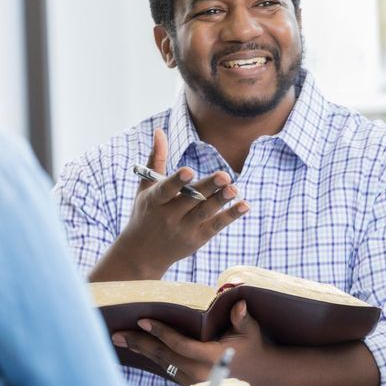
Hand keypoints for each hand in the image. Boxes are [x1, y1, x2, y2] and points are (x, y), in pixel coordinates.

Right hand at [90, 129, 248, 281]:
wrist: (141, 254)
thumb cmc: (144, 213)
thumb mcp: (144, 188)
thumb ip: (156, 159)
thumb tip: (160, 131)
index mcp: (154, 201)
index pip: (166, 190)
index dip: (177, 181)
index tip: (188, 171)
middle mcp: (168, 216)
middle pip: (191, 200)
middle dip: (208, 188)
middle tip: (225, 176)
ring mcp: (184, 229)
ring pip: (205, 213)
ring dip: (221, 201)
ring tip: (234, 188)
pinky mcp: (197, 239)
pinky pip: (216, 226)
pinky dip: (230, 216)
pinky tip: (244, 205)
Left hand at [112, 301, 268, 385]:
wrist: (260, 373)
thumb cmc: (253, 346)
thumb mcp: (250, 330)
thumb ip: (241, 318)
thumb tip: (239, 303)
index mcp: (211, 358)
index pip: (179, 345)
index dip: (160, 332)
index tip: (142, 320)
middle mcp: (199, 373)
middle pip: (163, 356)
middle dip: (139, 343)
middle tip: (117, 333)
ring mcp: (192, 382)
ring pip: (161, 364)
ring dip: (140, 350)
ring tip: (120, 339)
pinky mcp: (189, 384)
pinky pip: (165, 369)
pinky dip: (151, 357)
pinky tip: (137, 348)